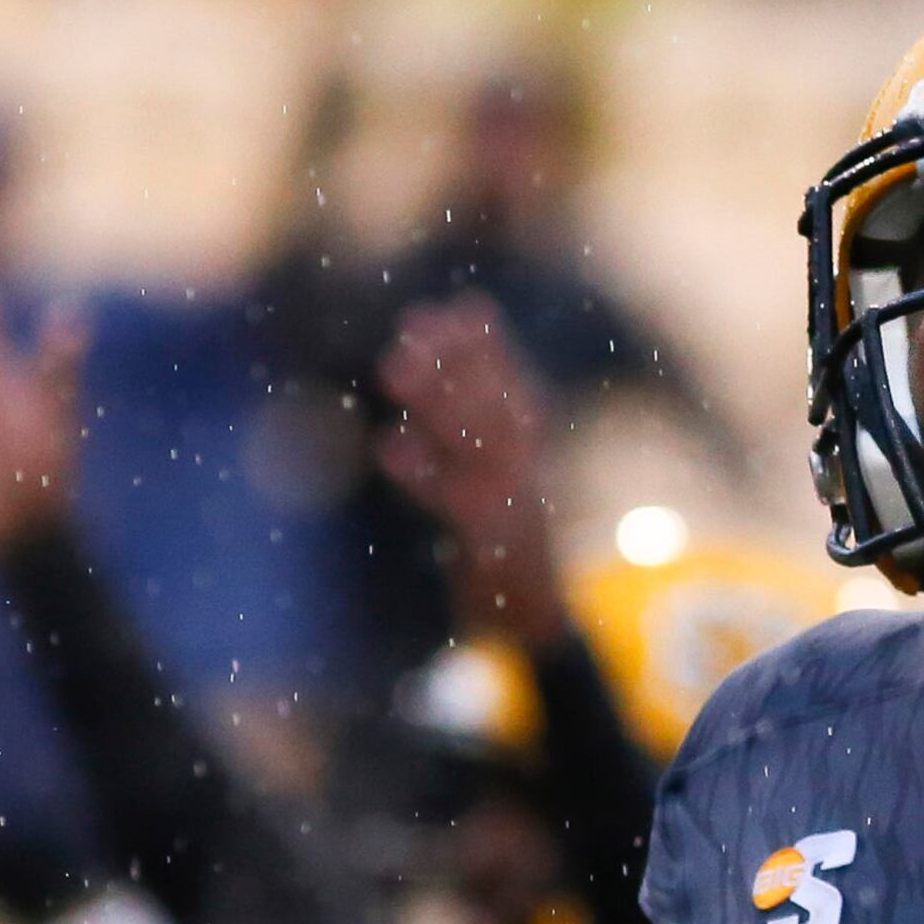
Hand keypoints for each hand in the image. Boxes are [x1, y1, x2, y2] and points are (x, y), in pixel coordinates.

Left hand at [375, 293, 563, 638]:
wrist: (532, 613)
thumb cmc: (502, 530)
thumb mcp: (491, 463)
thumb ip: (474, 404)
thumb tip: (468, 322)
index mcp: (526, 447)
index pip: (509, 384)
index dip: (486, 348)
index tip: (461, 310)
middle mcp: (523, 469)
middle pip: (489, 405)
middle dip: (453, 364)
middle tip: (415, 327)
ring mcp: (509, 504)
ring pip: (474, 444)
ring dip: (436, 405)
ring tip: (393, 368)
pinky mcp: (490, 544)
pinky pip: (455, 504)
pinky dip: (424, 476)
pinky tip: (391, 446)